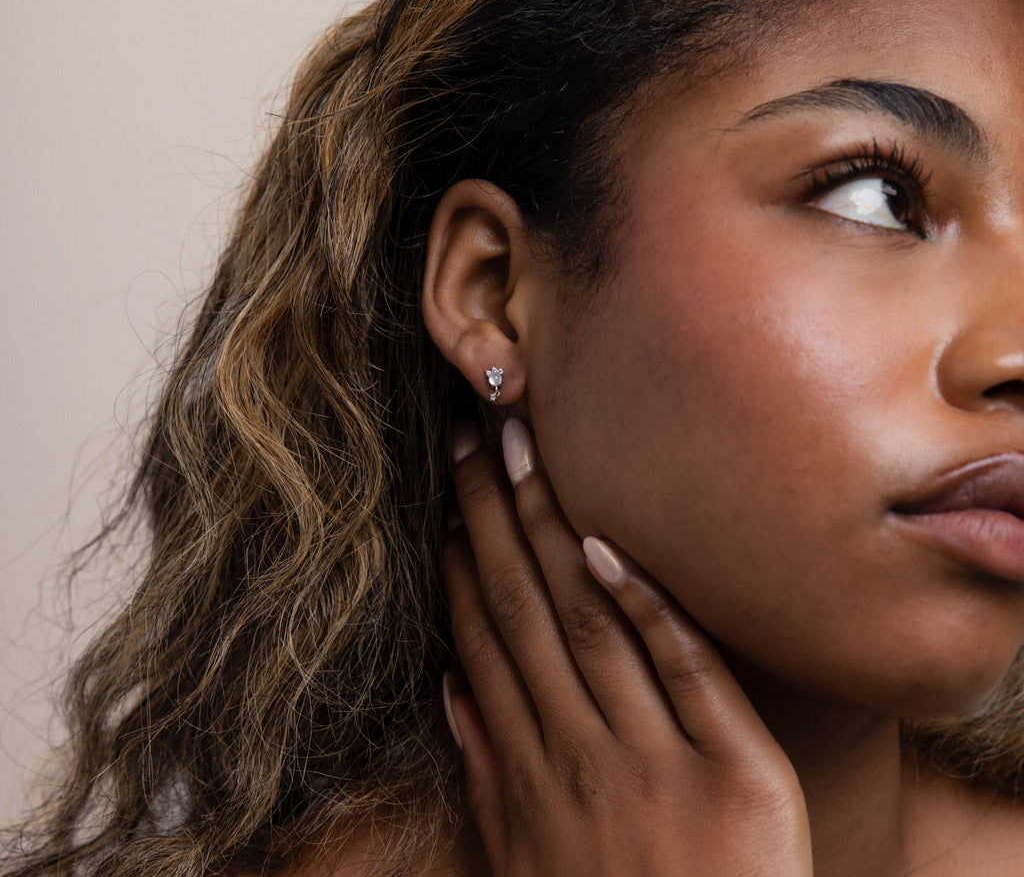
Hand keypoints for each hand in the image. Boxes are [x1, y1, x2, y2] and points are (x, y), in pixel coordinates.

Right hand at [443, 418, 812, 876]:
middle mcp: (578, 753)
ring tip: (527, 454)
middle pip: (524, 609)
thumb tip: (453, 692)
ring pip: (588, 624)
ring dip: (553, 532)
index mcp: (531, 770)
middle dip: (491, 516)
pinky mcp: (734, 774)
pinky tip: (614, 546)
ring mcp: (654, 760)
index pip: (483, 638)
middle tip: (474, 436)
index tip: (445, 491)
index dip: (460, 557)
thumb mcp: (525, 860)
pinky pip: (685, 673)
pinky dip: (649, 608)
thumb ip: (487, 774)